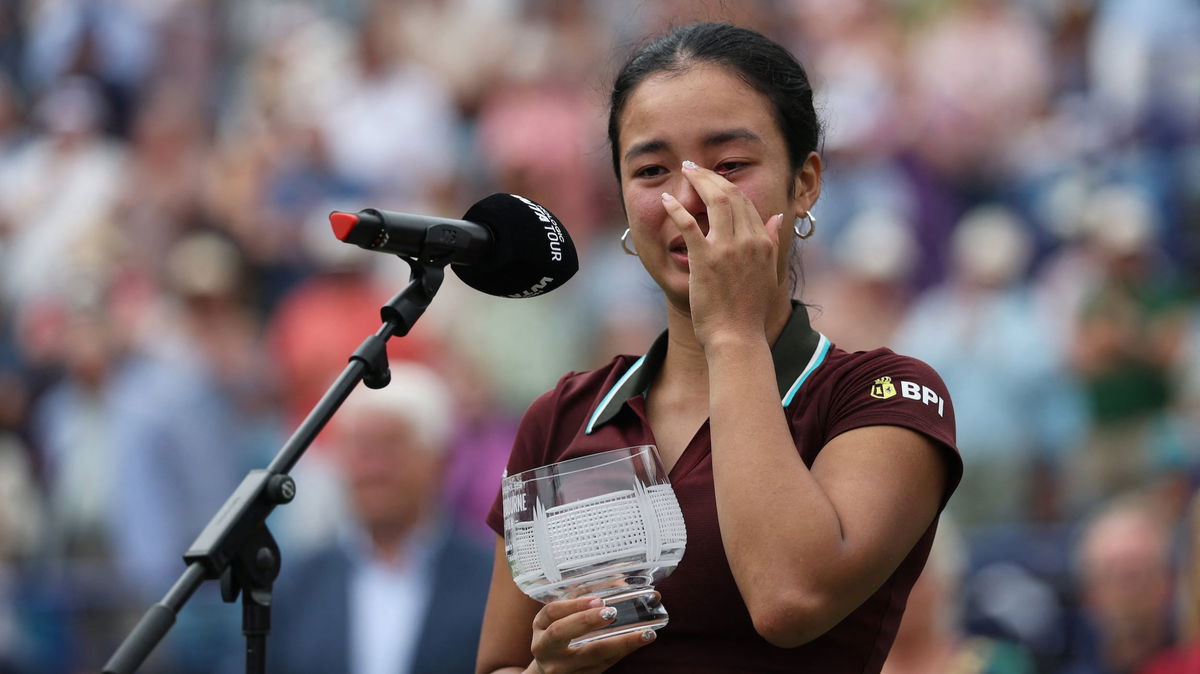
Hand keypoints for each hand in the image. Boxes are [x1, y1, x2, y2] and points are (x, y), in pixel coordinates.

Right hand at [527, 597, 656, 673]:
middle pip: (560, 633)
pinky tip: (638, 642)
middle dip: (586, 621)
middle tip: (612, 612)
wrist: (550, 671)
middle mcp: (545, 649)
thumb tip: (623, 581)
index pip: (552, 612)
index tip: (597, 600)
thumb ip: (584, 602)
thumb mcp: (561, 618)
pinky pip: (603, 665)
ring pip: (591, 655)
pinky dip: (622, 652)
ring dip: (621, 643)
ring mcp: (561, 668)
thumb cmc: (561, 636)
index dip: (574, 604)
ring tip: (645, 633)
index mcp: (540, 627)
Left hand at [662, 161, 786, 348]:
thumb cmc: (749, 312)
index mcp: (763, 243)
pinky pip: (689, 225)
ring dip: (697, 181)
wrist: (737, 337)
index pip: (746, 202)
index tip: (712, 177)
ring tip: (684, 172)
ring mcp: (727, 248)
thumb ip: (772, 243)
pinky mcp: (705, 259)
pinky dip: (676, 209)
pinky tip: (666, 200)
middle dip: (710, 175)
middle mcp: (748, 240)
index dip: (727, 185)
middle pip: (730, 194)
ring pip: (714, 201)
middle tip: (693, 167)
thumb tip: (776, 218)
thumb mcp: (768, 274)